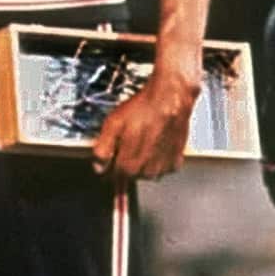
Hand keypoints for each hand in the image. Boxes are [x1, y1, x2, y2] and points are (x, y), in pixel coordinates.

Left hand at [91, 66, 197, 180]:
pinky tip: (155, 144)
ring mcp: (163, 168)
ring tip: (143, 140)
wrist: (170, 98)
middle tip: (128, 142)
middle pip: (131, 175)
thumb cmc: (143, 109)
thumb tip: (98, 167)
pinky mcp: (176, 161)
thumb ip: (103, 150)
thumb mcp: (113, 124)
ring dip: (142, 162)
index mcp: (129, 166)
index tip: (112, 157)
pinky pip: (163, 167)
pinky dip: (158, 159)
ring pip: (147, 173)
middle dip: (126, 162)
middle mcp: (147, 171)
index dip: (111, 166)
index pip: (115, 177)